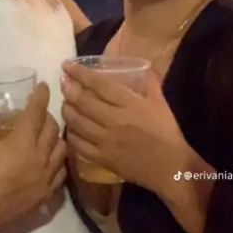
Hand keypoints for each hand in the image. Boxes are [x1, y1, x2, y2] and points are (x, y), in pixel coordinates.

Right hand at [0, 83, 65, 232]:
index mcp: (21, 143)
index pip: (36, 113)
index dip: (41, 97)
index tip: (44, 86)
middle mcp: (39, 159)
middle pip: (53, 130)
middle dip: (48, 116)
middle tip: (38, 113)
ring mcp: (44, 180)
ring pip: (61, 152)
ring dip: (56, 138)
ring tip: (47, 135)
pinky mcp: (43, 196)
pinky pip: (60, 175)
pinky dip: (58, 163)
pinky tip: (50, 160)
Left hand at [62, 62, 188, 197]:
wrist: (170, 167)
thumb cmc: (166, 133)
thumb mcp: (160, 103)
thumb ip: (150, 83)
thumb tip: (142, 65)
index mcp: (130, 104)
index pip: (100, 85)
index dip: (80, 74)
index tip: (67, 65)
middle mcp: (115, 121)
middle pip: (83, 102)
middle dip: (68, 89)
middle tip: (62, 82)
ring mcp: (106, 141)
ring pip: (77, 123)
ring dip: (66, 110)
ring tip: (64, 103)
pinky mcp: (102, 158)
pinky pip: (79, 144)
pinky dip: (71, 134)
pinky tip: (70, 128)